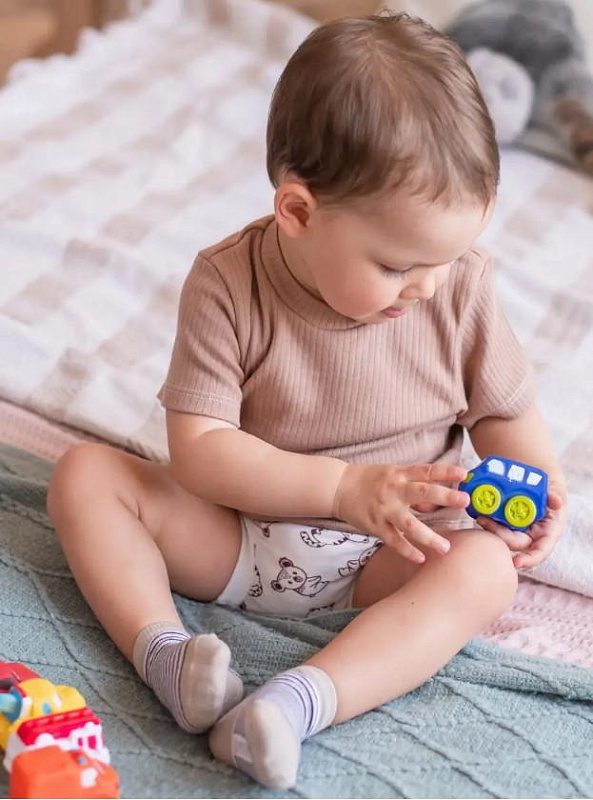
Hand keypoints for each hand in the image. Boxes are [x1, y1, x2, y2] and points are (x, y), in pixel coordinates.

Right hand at [333, 462, 469, 563]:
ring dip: (428, 536)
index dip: (445, 471)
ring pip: (409, 524)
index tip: (464, 473)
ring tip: (445, 548)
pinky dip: (407, 550)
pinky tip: (421, 558)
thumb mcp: (392, 475)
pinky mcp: (375, 525)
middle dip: (444, 496)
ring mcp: (384, 509)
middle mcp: (394, 490)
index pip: (426, 471)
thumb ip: (414, 486)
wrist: (338, 487)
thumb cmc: (370, 480)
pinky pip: (394, 540)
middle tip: (464, 500)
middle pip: (421, 492)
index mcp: (399, 474)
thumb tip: (436, 503)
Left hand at [476, 480, 567, 568]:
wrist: (538, 480)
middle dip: (498, 534)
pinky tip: (478, 511)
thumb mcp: (556, 489)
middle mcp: (532, 535)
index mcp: (548, 533)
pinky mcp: (505, 523)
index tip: (516, 562)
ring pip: (501, 534)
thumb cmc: (550, 488)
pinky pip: (495, 524)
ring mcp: (517, 530)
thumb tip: (557, 502)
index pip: (540, 551)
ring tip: (479, 515)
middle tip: (482, 520)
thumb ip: (556, 495)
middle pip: (514, 542)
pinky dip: (486, 518)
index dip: (530, 559)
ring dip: (489, 527)